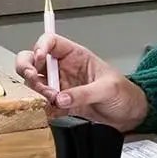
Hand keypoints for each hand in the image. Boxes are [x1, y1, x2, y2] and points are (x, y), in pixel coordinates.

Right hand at [14, 34, 149, 130]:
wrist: (129, 115)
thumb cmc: (124, 93)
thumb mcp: (108, 89)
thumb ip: (84, 93)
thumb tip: (60, 99)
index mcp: (75, 55)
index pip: (51, 41)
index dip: (41, 46)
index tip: (40, 58)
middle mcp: (62, 68)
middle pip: (32, 60)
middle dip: (27, 67)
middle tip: (34, 79)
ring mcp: (58, 86)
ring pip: (33, 82)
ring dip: (37, 89)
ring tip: (54, 98)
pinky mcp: (58, 104)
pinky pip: (42, 102)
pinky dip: (43, 106)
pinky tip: (56, 109)